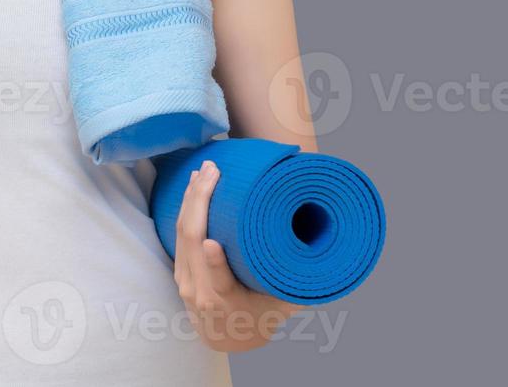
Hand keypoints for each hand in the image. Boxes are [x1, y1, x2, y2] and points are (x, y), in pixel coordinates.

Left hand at [173, 159, 302, 352]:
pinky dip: (186, 206)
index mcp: (226, 302)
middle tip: (212, 171)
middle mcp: (200, 291)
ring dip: (191, 197)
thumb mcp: (282, 304)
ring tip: (203, 169)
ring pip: (181, 232)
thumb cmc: (261, 318)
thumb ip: (300, 282)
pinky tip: (193, 185)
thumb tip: (329, 250)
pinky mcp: (179, 267)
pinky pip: (178, 233)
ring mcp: (185, 278)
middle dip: (199, 201)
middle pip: (192, 241)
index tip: (212, 241)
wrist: (226, 337)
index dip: (215, 263)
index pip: (218, 282)